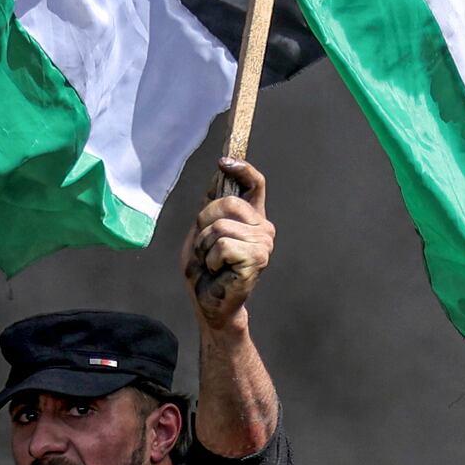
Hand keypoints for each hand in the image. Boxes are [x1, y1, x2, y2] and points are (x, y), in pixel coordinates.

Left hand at [185, 160, 271, 320]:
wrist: (210, 302)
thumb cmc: (205, 270)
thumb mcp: (201, 230)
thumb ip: (212, 206)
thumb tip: (219, 174)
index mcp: (252, 217)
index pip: (255, 184)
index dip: (242, 168)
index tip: (223, 162)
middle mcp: (263, 227)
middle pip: (227, 202)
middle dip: (204, 223)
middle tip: (204, 246)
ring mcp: (264, 243)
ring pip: (220, 226)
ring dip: (204, 246)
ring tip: (211, 261)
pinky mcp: (258, 258)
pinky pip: (222, 245)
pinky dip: (210, 259)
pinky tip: (218, 270)